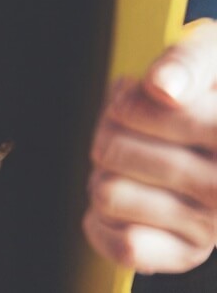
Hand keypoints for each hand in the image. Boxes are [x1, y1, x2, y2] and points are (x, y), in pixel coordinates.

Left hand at [86, 19, 216, 272]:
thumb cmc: (209, 93)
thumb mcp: (210, 57)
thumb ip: (188, 60)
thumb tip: (162, 88)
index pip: (142, 111)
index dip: (127, 100)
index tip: (148, 98)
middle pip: (112, 150)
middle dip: (109, 134)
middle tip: (135, 133)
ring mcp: (212, 225)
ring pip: (107, 193)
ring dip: (106, 175)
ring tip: (135, 166)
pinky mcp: (187, 254)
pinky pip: (120, 244)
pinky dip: (105, 222)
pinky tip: (129, 203)